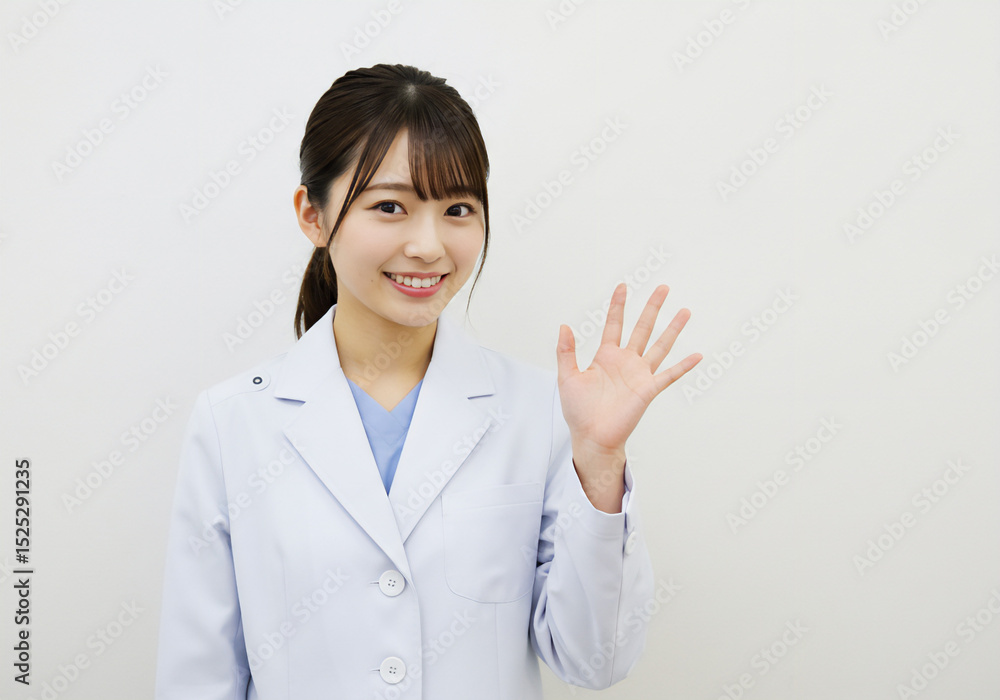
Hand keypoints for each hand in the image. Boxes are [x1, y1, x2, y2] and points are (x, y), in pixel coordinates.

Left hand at [555, 284, 701, 509]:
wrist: (592, 437)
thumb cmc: (578, 411)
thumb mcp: (567, 377)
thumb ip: (565, 352)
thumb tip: (564, 326)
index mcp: (605, 356)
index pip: (614, 324)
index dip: (618, 305)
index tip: (623, 286)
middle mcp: (625, 362)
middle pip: (642, 328)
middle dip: (652, 308)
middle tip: (663, 288)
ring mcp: (639, 374)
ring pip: (659, 346)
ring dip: (672, 329)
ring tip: (684, 311)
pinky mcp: (648, 390)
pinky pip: (669, 375)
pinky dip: (683, 366)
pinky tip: (697, 355)